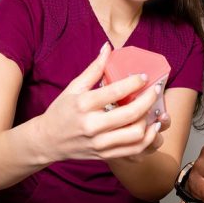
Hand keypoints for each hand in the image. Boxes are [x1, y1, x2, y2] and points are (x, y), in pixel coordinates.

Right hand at [36, 43, 163, 161]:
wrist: (47, 141)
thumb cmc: (61, 111)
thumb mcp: (73, 87)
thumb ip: (94, 69)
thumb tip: (108, 47)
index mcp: (83, 104)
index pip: (116, 91)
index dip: (135, 82)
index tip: (144, 77)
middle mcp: (92, 125)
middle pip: (131, 114)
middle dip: (149, 100)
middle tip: (155, 90)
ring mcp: (99, 143)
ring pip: (136, 135)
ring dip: (150, 121)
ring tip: (154, 110)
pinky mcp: (105, 155)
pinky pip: (134, 150)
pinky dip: (148, 139)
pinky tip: (151, 128)